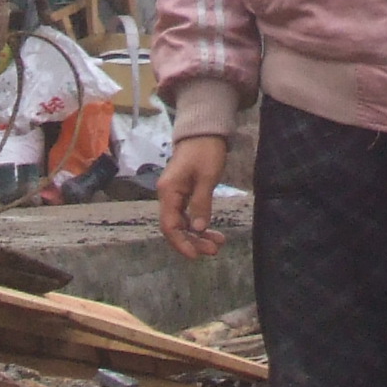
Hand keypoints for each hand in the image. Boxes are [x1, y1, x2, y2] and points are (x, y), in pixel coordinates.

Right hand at [157, 135, 227, 259]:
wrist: (204, 131)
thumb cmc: (205, 150)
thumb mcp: (207, 177)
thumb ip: (201, 203)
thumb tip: (198, 229)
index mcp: (168, 192)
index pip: (169, 226)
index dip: (181, 243)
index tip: (197, 255)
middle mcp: (167, 196)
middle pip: (175, 228)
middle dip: (193, 242)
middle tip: (215, 250)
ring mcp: (174, 195)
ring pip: (182, 223)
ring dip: (198, 235)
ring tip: (218, 243)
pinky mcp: (183, 194)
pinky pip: (188, 215)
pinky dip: (199, 224)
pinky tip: (212, 231)